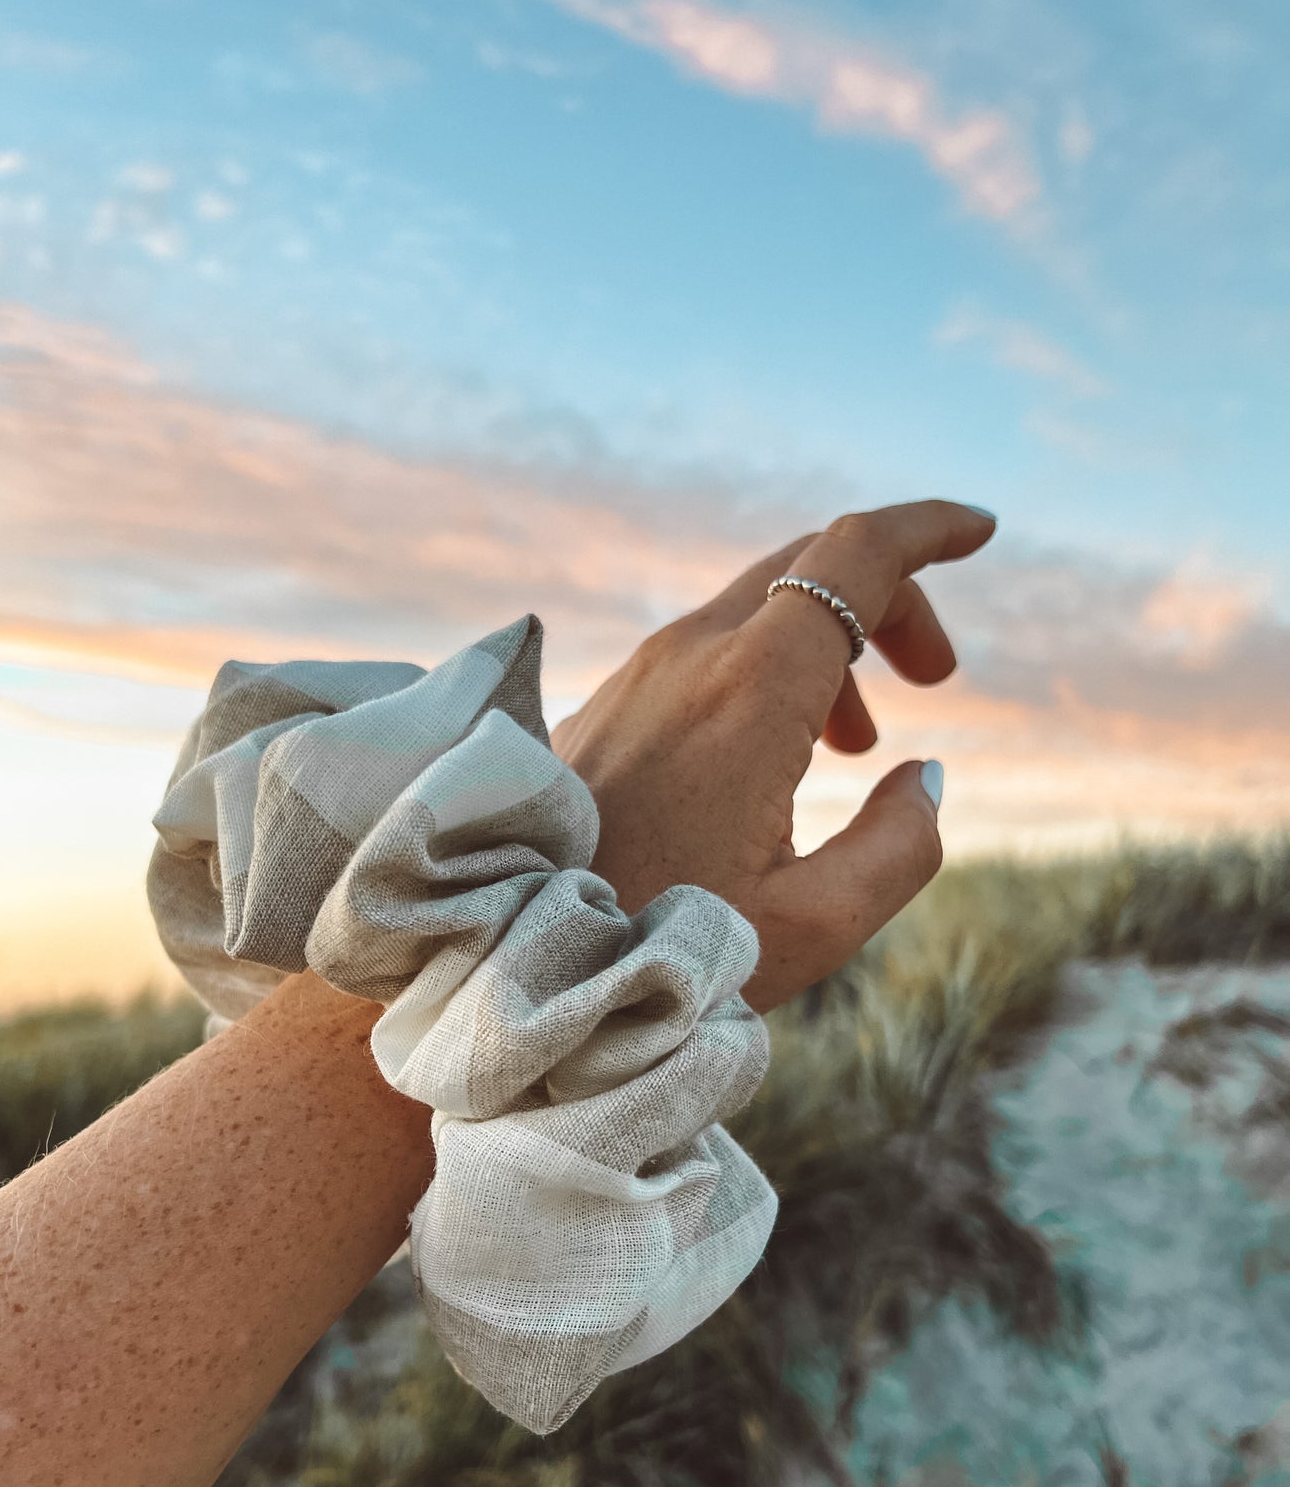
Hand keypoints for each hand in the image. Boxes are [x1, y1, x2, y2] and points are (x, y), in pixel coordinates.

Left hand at [550, 499, 993, 1011]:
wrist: (507, 957)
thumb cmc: (656, 952)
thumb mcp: (810, 928)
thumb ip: (898, 849)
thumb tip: (927, 778)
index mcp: (752, 691)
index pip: (855, 555)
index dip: (928, 529)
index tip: (980, 530)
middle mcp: (690, 657)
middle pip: (808, 566)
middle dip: (889, 600)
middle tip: (936, 678)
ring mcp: (638, 676)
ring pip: (754, 609)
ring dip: (826, 648)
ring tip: (857, 746)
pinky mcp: (606, 706)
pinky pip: (705, 650)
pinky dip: (767, 671)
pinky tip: (776, 759)